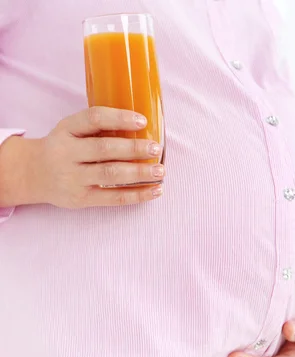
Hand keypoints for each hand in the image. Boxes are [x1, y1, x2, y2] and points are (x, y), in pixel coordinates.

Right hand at [0, 107, 164, 209]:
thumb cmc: (61, 148)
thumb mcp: (69, 130)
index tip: (142, 120)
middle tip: (156, 148)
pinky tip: (154, 191)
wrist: (32, 174)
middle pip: (105, 149)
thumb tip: (140, 126)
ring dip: (139, 173)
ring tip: (160, 171)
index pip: (93, 118)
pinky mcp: (81, 199)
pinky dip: (137, 195)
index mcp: (66, 129)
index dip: (119, 118)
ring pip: (111, 175)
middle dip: (134, 149)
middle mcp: (68, 153)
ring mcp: (73, 178)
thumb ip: (96, 127)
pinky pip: (113, 198)